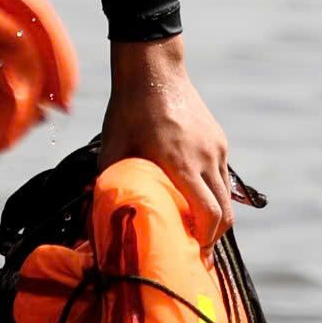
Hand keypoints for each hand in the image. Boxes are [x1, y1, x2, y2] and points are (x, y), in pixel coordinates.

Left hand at [100, 35, 234, 245]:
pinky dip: (213, 190)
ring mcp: (217, 148)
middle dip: (213, 236)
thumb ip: (107, 181)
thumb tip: (94, 214)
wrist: (154, 69)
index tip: (194, 253)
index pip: (209, 214)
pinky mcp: (219, 140)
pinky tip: (193, 193)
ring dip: (215, 214)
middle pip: (225, 213)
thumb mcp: (112, 146)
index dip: (205, 240)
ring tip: (195, 225)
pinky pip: (221, 174)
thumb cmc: (129, 110)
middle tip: (196, 249)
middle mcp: (206, 158)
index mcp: (181, 164)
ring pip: (226, 195)